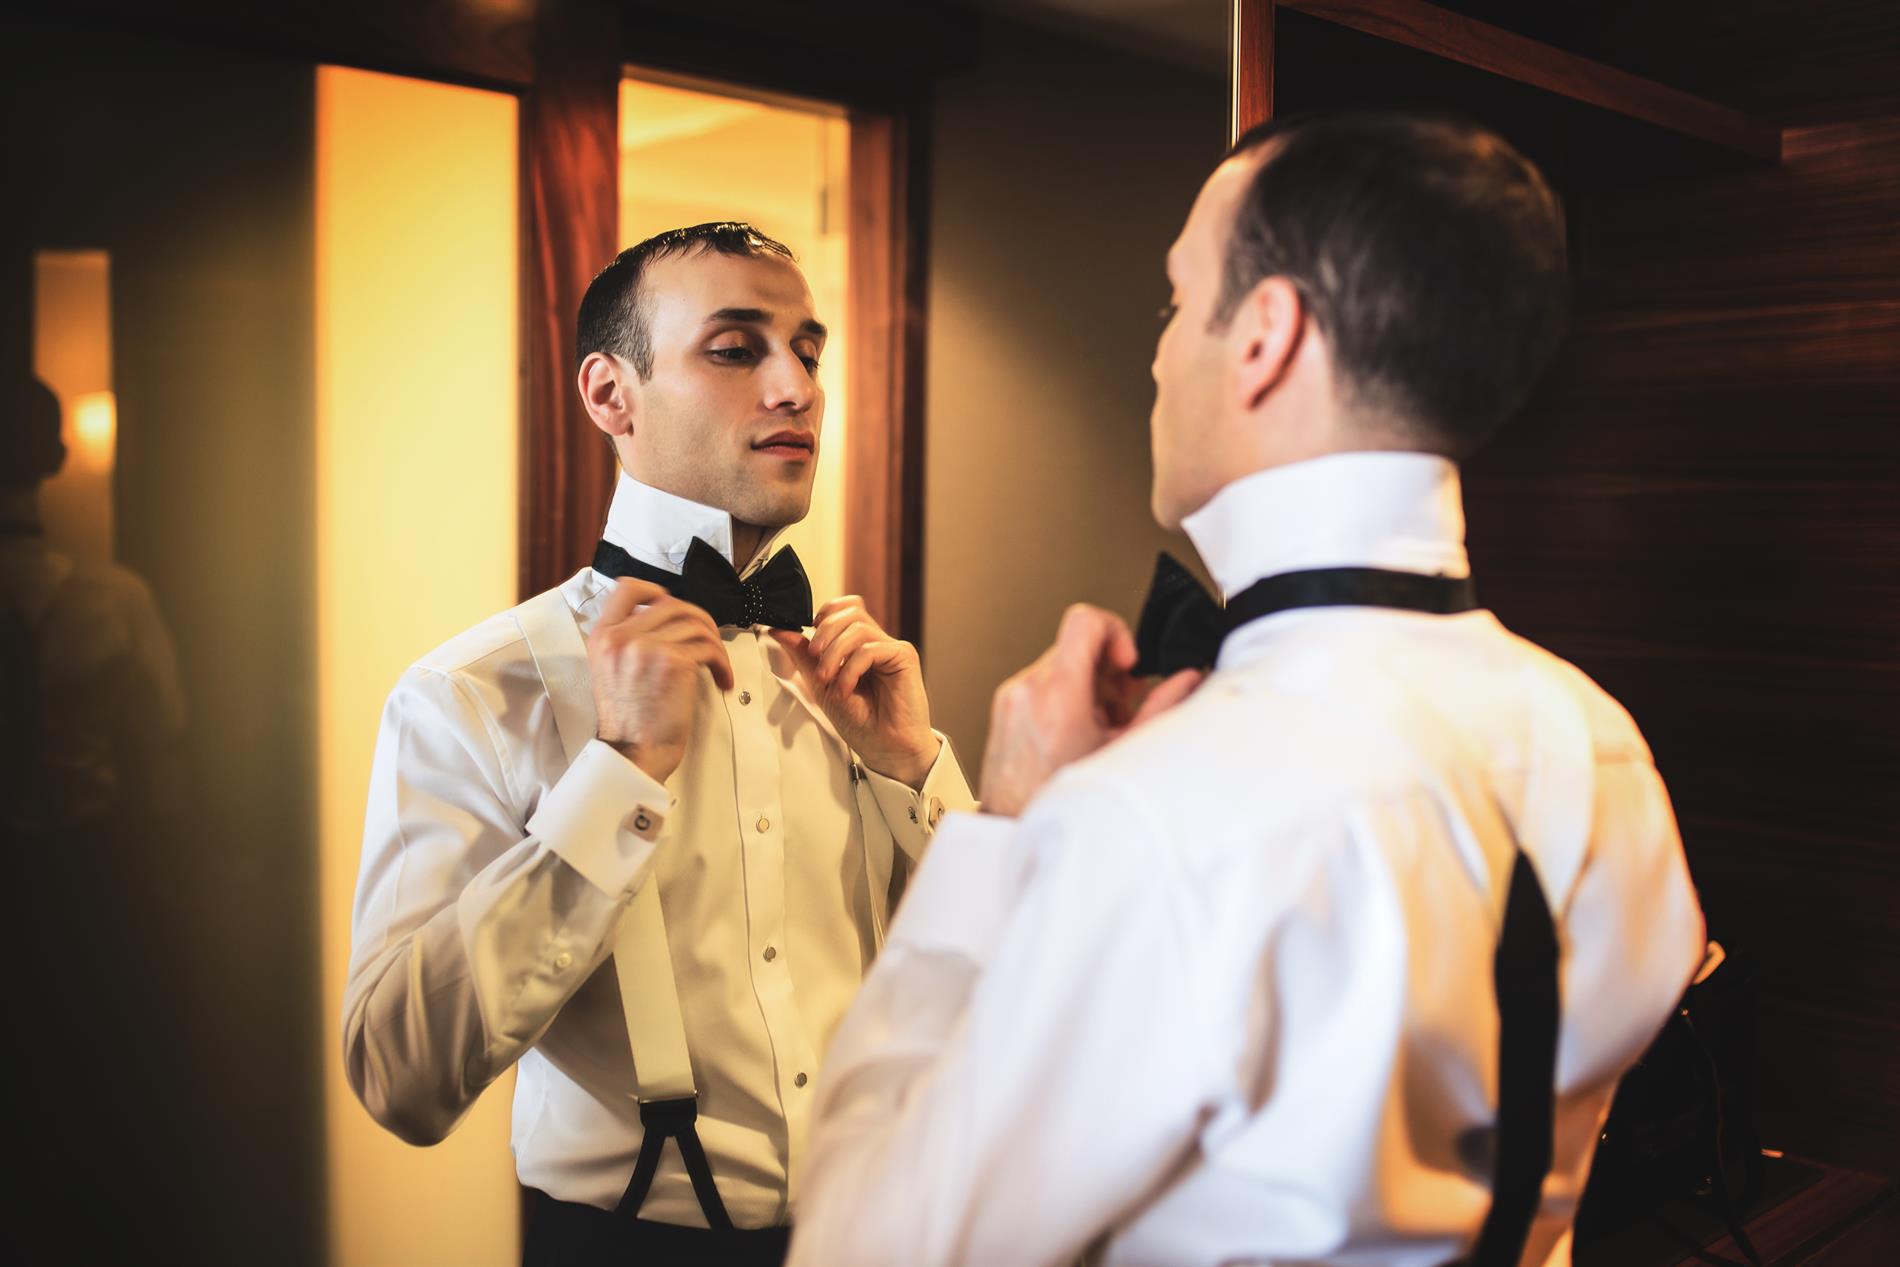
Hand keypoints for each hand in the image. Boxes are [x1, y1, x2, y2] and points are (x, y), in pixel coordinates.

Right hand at [589, 578, 734, 783]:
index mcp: (603, 636)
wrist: (633, 753)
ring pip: (696, 624)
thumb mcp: (611, 670)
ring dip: (715, 644)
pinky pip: (710, 648)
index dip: (655, 590)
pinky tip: (722, 679)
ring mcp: (647, 647)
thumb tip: (666, 619)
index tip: (672, 604)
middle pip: (673, 604)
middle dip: (699, 621)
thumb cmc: (628, 720)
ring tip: (717, 666)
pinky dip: (723, 663)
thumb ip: (628, 641)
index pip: (627, 587)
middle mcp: (622, 637)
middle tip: (709, 644)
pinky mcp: (674, 663)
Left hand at [770, 597, 939, 787]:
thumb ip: (804, 657)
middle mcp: (876, 642)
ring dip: (835, 654)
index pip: (843, 608)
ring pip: (858, 627)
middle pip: (850, 609)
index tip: (810, 644)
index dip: (824, 616)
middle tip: (814, 659)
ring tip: (827, 681)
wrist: (885, 749)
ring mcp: (891, 648)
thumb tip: (779, 631)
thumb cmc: (861, 722)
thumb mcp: (821, 686)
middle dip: (824, 632)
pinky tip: (846, 690)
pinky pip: (871, 649)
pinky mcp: (904, 657)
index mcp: (859, 645)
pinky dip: (851, 669)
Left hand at [978, 604, 1202, 816]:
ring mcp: (1013, 696)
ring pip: (1060, 664)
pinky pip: (1041, 681)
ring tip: (1099, 722)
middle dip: (1107, 670)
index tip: (1126, 660)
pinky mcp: (1005, 705)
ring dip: (1088, 684)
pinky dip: (1064, 695)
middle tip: (1120, 702)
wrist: (1017, 824)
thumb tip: (1185, 681)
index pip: (1085, 621)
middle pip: (1076, 646)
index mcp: (1059, 696)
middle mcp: (1029, 689)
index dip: (1115, 631)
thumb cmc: (1064, 798)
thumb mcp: (1125, 751)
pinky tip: (1077, 728)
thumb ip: (1161, 707)